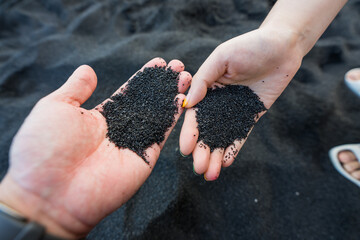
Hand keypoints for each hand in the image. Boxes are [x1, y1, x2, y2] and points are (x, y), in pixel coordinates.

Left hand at [0, 58, 191, 238]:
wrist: (51, 193)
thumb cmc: (45, 149)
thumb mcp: (55, 108)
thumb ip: (76, 89)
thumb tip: (87, 69)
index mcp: (99, 118)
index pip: (128, 93)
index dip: (143, 78)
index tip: (159, 63)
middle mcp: (119, 129)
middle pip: (148, 102)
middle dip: (163, 84)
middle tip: (177, 67)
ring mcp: (133, 143)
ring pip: (159, 115)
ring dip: (172, 96)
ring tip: (186, 76)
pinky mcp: (144, 157)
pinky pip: (162, 133)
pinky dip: (173, 116)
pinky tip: (182, 98)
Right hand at [180, 28, 302, 180]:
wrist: (282, 47)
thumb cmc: (249, 46)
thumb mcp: (222, 57)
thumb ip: (203, 80)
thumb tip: (188, 103)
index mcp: (207, 89)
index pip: (194, 115)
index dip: (189, 133)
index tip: (185, 149)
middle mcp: (218, 102)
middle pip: (207, 130)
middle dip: (202, 150)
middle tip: (199, 168)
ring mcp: (234, 110)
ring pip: (222, 136)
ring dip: (215, 154)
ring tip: (210, 173)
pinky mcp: (251, 115)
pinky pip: (241, 134)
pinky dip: (233, 148)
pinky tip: (227, 162)